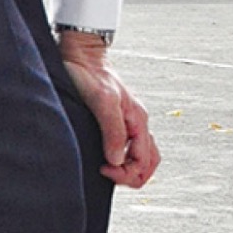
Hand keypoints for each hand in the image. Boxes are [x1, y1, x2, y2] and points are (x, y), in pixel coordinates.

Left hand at [58, 32, 160, 189]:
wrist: (84, 56)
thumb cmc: (93, 74)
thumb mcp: (103, 101)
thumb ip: (113, 131)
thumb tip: (117, 160)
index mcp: (138, 119)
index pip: (144, 161)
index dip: (125, 172)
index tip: (104, 167)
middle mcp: (137, 122)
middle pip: (148, 161)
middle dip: (131, 175)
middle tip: (108, 172)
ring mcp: (128, 122)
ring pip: (141, 156)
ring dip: (128, 168)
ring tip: (106, 167)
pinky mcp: (117, 121)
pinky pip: (129, 148)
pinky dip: (122, 160)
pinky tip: (105, 157)